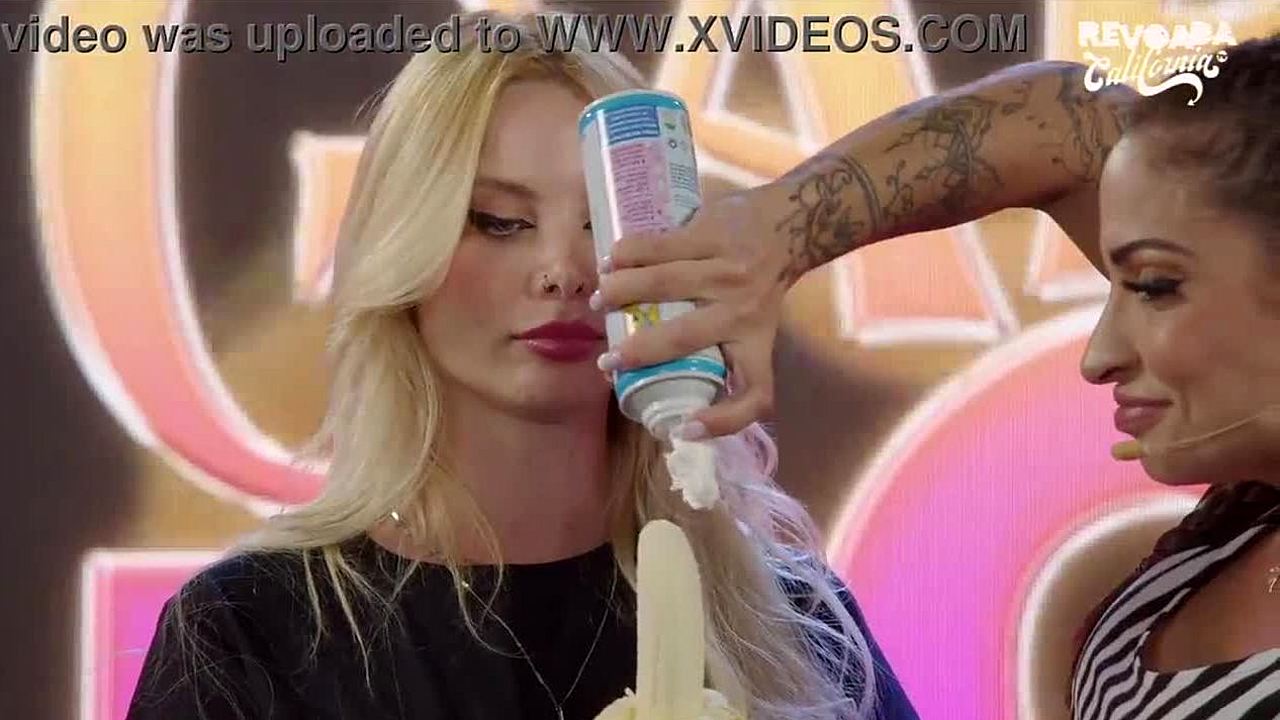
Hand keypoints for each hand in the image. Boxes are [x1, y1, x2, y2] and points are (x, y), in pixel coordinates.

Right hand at [591, 185, 796, 438]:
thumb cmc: (763, 289)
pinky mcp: (709, 232)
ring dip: (621, 293)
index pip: (757, 394)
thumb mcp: (759, 328)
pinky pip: (658, 245)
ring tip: (598, 301)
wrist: (793, 223)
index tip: (685, 430)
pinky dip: (627, 255)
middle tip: (606, 362)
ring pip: (662, 283)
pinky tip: (609, 261)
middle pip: (683, 337)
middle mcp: (741, 309)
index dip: (724, 421)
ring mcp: (724, 269)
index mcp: (757, 341)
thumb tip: (682, 410)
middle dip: (639, 352)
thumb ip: (727, 359)